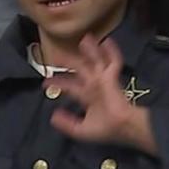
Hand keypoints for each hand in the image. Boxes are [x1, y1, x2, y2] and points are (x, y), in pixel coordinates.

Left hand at [46, 35, 156, 154]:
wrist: (122, 127)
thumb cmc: (105, 129)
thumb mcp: (81, 130)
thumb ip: (67, 123)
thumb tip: (52, 117)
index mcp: (87, 97)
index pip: (70, 86)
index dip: (59, 83)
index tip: (45, 83)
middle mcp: (94, 85)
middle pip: (80, 69)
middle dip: (68, 63)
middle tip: (56, 56)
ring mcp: (103, 79)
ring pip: (95, 60)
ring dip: (90, 50)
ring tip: (85, 39)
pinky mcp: (112, 77)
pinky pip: (113, 61)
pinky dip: (111, 51)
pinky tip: (107, 41)